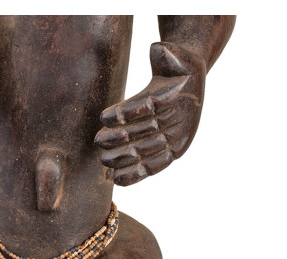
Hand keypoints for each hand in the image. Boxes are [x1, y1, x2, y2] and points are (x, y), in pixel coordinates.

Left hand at [95, 42, 205, 185]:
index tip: (103, 117)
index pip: (149, 106)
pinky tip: (117, 180)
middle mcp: (180, 122)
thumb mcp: (175, 55)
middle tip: (97, 141)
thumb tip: (157, 50)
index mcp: (180, 98)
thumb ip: (167, 53)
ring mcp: (176, 140)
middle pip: (145, 132)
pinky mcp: (172, 153)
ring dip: (123, 157)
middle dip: (119, 139)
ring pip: (146, 151)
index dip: (126, 113)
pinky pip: (153, 166)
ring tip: (102, 159)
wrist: (189, 83)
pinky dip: (135, 174)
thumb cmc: (177, 66)